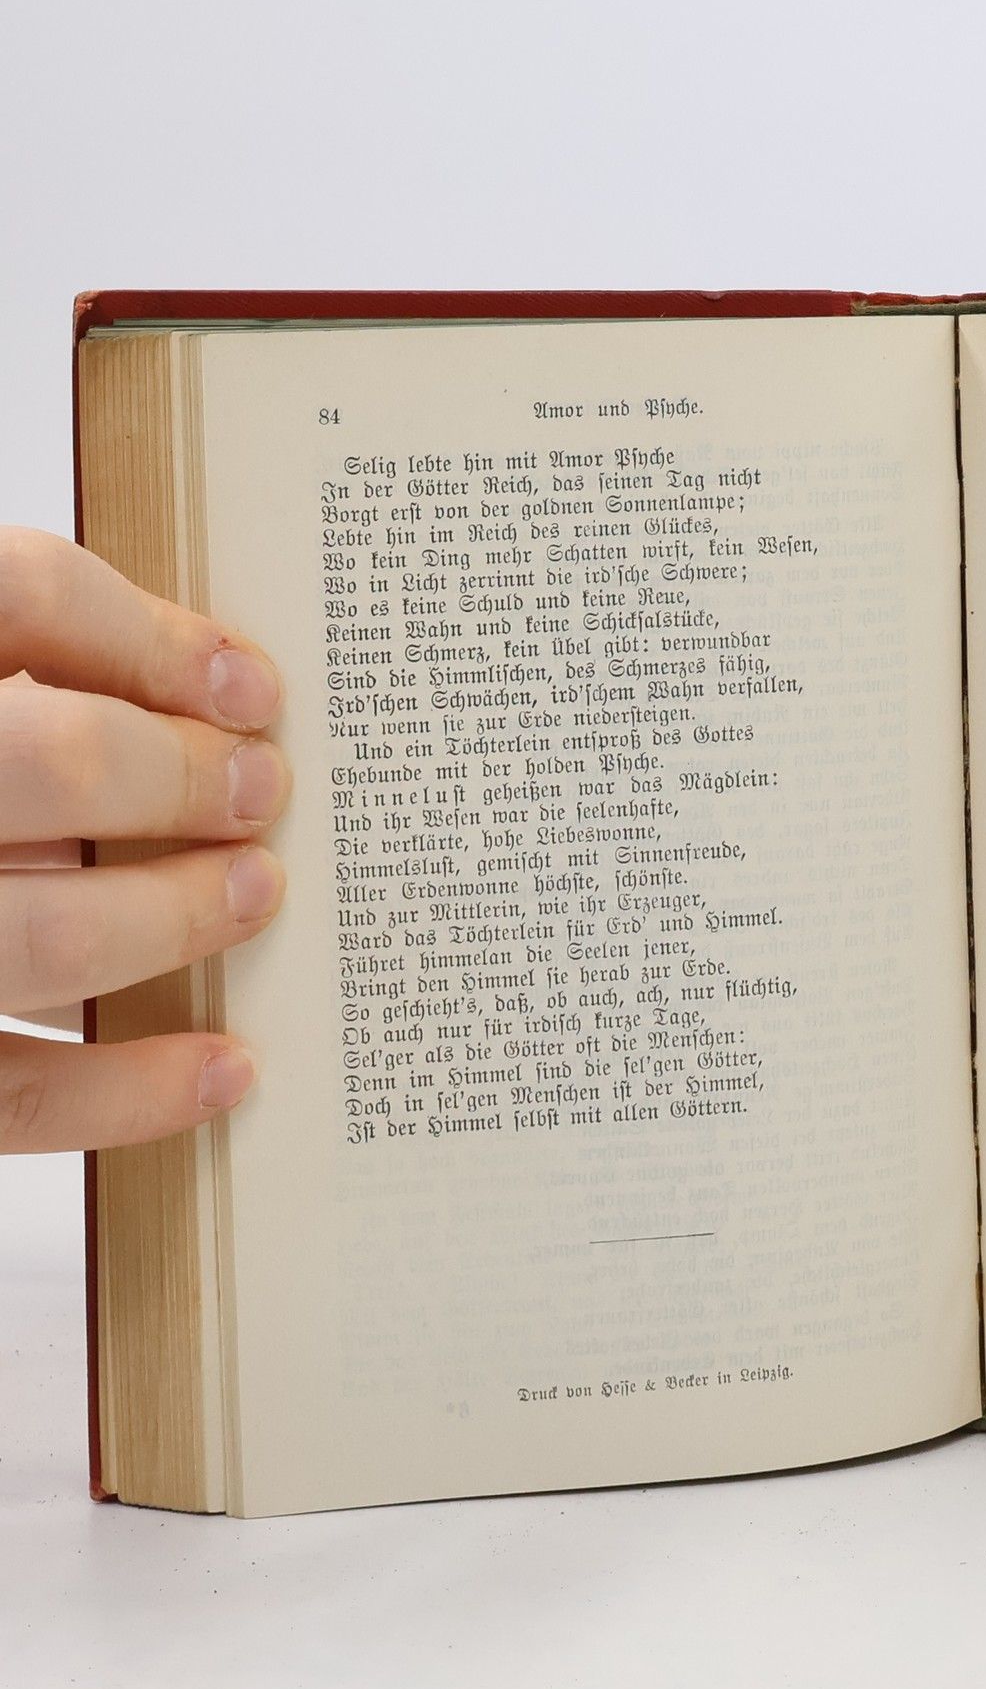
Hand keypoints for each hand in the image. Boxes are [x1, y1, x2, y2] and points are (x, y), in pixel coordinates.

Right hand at [0, 528, 288, 1153]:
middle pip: (56, 761)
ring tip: (250, 893)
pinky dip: (130, 1087)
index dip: (151, 639)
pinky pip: (11, 1094)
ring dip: (174, 915)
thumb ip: (35, 645)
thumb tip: (216, 681)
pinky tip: (222, 1066)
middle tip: (258, 790)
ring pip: (44, 934)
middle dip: (182, 777)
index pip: (20, 595)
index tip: (248, 688)